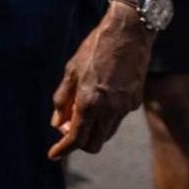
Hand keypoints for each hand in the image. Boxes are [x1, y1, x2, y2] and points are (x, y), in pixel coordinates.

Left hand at [48, 7, 152, 157]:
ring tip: (80, 112)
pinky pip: (118, 119)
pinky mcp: (136, 102)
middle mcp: (109, 110)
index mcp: (89, 102)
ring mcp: (125, 107)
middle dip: (79, 142)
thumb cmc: (94, 49)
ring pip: (107, 134)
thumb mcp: (70, 72)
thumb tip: (57, 124)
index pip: (75, 138)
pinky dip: (106, 118)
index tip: (53, 155)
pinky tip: (100, 100)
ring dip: (93, 131)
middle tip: (67, 128)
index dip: (63, 150)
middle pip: (93, 144)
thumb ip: (62, 100)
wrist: (128, 34)